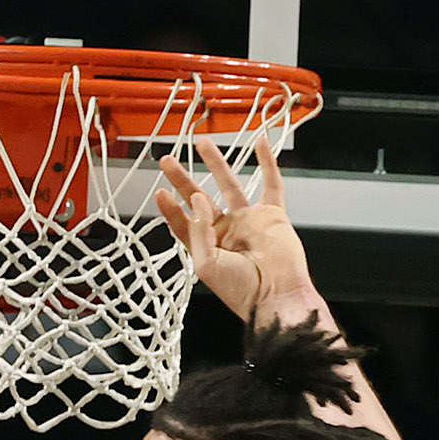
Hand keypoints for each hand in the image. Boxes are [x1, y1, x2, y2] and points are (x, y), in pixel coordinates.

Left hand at [156, 134, 317, 323]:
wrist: (277, 296)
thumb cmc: (243, 292)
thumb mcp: (207, 266)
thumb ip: (198, 231)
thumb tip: (197, 197)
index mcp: (207, 248)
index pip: (184, 223)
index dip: (172, 208)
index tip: (161, 191)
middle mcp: (226, 232)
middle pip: (200, 199)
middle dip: (183, 180)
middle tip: (168, 161)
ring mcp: (248, 221)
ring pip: (230, 184)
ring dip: (216, 163)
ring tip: (202, 143)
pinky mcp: (272, 215)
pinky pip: (271, 184)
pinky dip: (266, 163)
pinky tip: (259, 143)